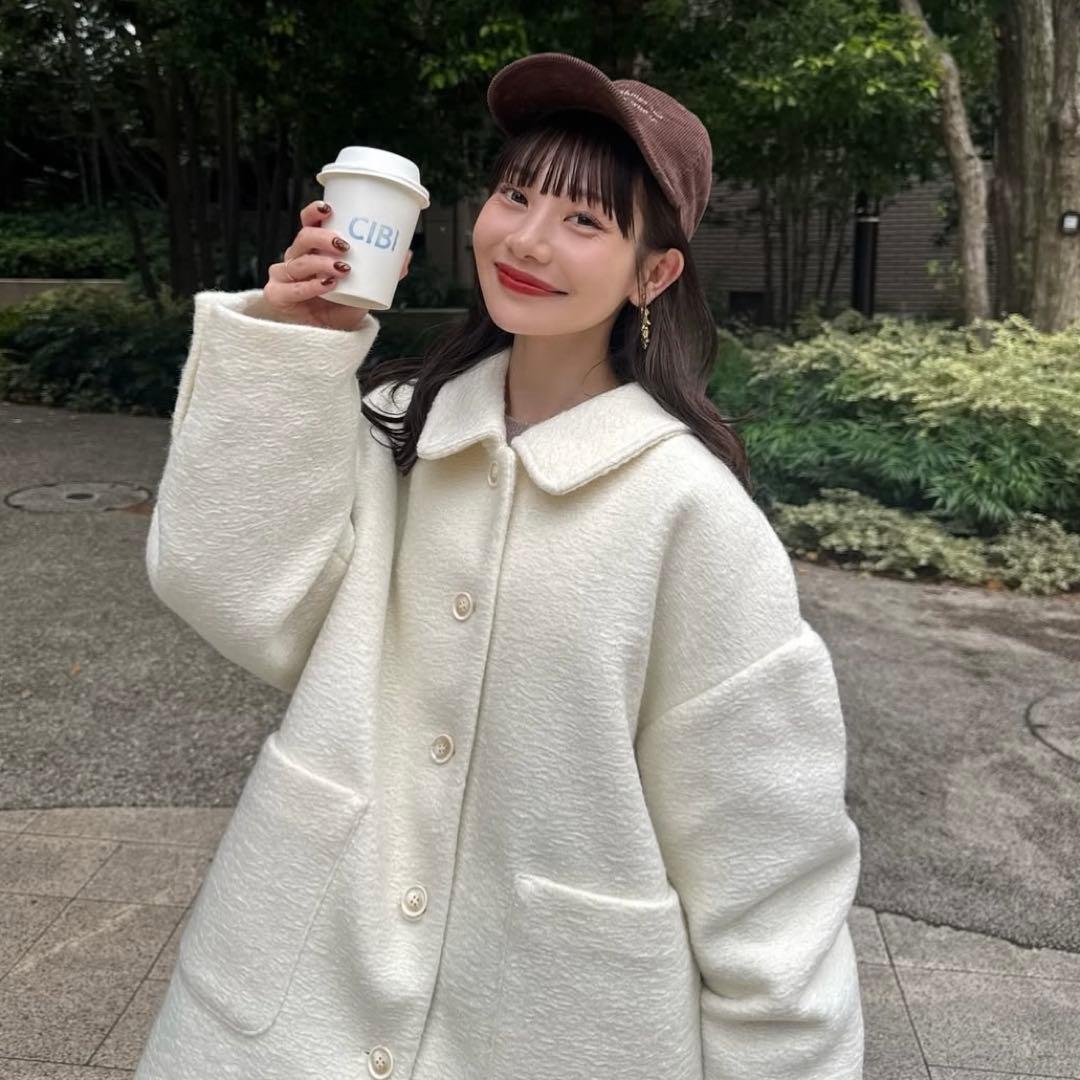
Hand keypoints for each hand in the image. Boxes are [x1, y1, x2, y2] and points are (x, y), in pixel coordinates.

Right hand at [264, 200, 412, 330]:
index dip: (315, 212)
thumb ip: (384, 274)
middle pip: (303, 238)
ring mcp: (284, 277)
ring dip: (321, 262)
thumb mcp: (366, 290)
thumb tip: (406, 255)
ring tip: (343, 269)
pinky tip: (326, 285)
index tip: (329, 208)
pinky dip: (311, 286)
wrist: (330, 339)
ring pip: (299, 262)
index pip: (308, 223)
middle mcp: (297, 258)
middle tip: (345, 245)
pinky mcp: (278, 296)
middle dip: (323, 237)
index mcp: (314, 250)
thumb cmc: (342, 309)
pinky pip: (292, 288)